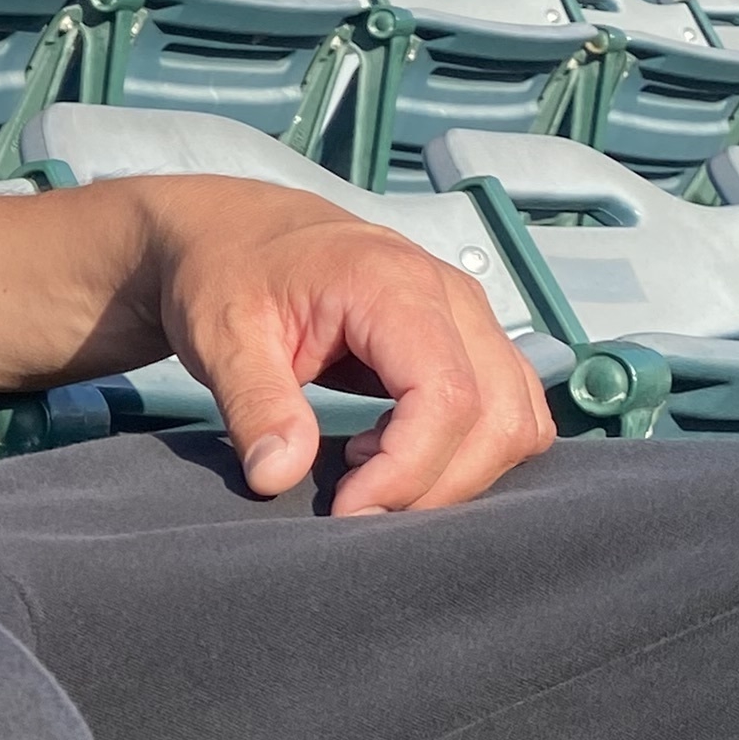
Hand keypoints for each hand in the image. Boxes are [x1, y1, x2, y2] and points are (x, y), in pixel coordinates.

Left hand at [137, 185, 553, 515]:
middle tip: (356, 507)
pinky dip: (467, 450)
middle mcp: (450, 295)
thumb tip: (278, 474)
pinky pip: (508, 408)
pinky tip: (390, 449)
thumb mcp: (221, 337)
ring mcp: (468, 316)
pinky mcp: (468, 339)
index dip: (408, 470)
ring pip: (516, 419)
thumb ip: (254, 405)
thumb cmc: (228, 272)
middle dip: (435, 484)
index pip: (448, 396)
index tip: (348, 508)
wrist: (235, 231)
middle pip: (498, 417)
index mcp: (391, 284)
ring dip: (457, 472)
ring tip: (368, 473)